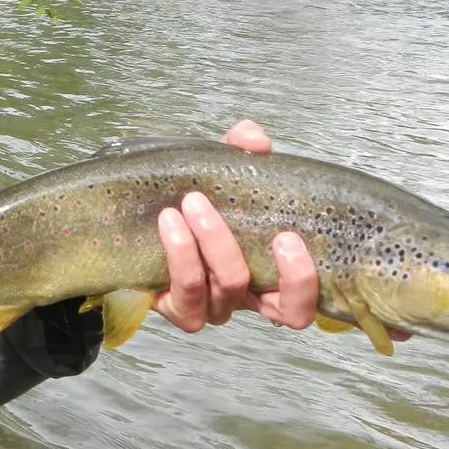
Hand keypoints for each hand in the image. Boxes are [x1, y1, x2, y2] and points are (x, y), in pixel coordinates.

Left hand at [152, 120, 318, 332]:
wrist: (146, 219)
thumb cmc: (202, 202)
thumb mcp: (226, 172)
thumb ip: (243, 151)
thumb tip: (254, 140)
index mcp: (273, 278)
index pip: (302, 304)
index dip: (303, 282)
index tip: (289, 237)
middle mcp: (249, 300)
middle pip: (277, 308)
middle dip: (274, 265)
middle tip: (257, 222)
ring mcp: (214, 308)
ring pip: (226, 290)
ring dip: (213, 244)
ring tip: (191, 203)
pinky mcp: (180, 308)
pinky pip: (185, 293)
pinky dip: (180, 255)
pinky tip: (170, 221)